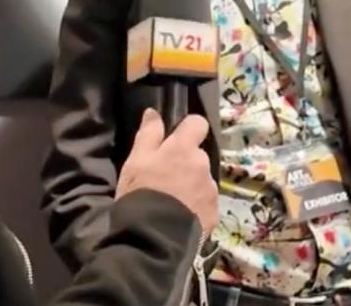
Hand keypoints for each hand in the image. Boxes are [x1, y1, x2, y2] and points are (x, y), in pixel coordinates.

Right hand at [116, 109, 217, 234]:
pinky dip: (196, 206)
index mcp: (184, 148)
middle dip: (187, 163)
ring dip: (192, 185)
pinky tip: (181, 217)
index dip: (188, 129)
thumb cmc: (140, 194)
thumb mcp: (135, 161)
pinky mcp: (214, 212)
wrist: (152, 238)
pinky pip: (206, 203)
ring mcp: (211, 189)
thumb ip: (148, 134)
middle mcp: (203, 164)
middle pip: (198, 155)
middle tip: (166, 178)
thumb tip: (154, 112)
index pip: (198, 123)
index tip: (176, 140)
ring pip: (203, 180)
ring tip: (173, 202)